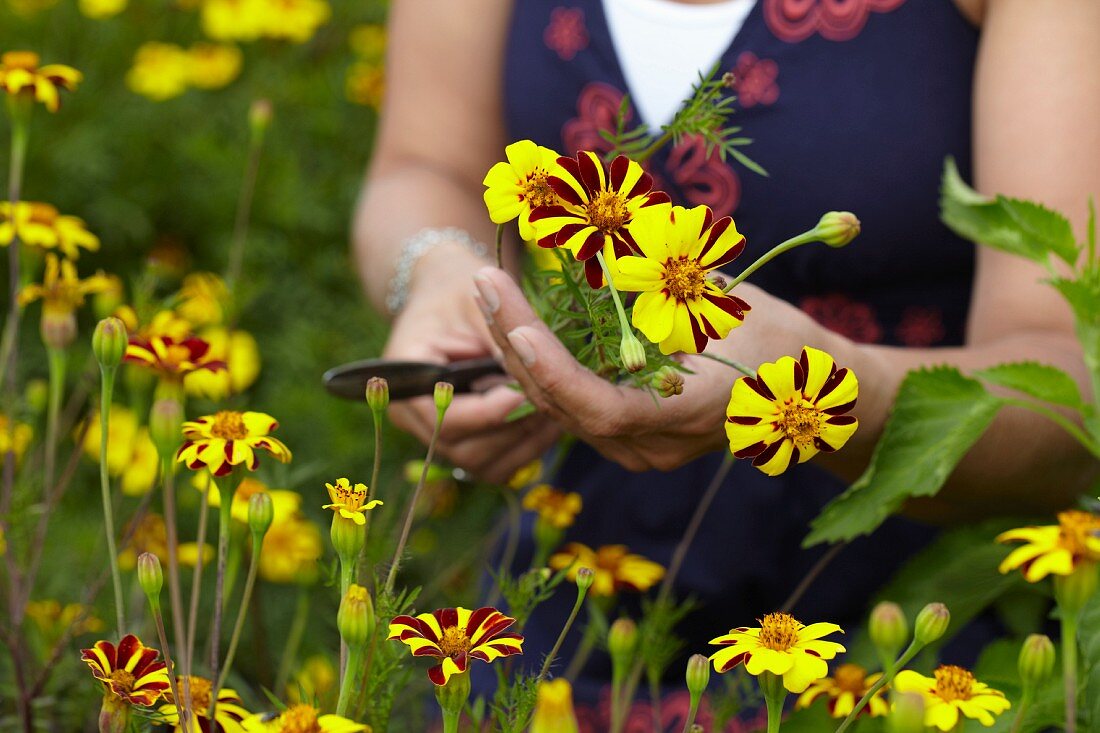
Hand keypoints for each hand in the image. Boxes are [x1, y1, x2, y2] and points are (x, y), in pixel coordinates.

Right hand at [382, 248, 560, 483]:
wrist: (447, 295)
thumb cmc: (458, 290)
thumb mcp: (475, 302)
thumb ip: (497, 335)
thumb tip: (530, 365)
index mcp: (406, 381)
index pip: (448, 418)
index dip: (493, 411)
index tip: (529, 391)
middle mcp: (412, 418)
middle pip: (466, 449)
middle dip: (514, 428)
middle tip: (554, 404)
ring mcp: (435, 437)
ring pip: (484, 464)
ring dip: (524, 442)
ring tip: (557, 411)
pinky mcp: (461, 444)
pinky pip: (495, 465)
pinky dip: (524, 450)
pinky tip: (548, 422)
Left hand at [472, 266, 755, 471]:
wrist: (800, 388)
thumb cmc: (775, 338)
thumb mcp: (725, 305)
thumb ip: (662, 286)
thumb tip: (599, 246)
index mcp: (684, 417)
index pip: (602, 408)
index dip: (556, 373)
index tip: (519, 328)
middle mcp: (651, 446)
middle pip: (565, 405)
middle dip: (516, 343)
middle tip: (485, 283)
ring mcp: (634, 447)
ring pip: (558, 407)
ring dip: (517, 353)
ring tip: (489, 293)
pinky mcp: (624, 438)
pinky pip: (569, 405)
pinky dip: (540, 366)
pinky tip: (513, 324)